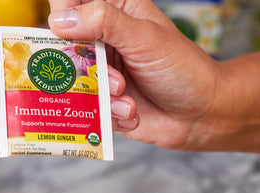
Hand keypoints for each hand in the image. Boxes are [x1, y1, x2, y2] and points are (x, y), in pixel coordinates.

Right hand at [47, 0, 259, 152]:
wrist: (199, 115)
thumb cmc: (181, 68)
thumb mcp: (145, 38)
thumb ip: (104, 23)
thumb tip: (60, 19)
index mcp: (115, 15)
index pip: (73, 5)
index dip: (63, 19)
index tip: (69, 37)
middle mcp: (104, 44)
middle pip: (67, 49)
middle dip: (89, 68)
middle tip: (114, 78)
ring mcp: (102, 75)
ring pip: (76, 83)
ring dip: (102, 94)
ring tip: (127, 97)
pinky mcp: (103, 103)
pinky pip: (89, 108)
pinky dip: (111, 113)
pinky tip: (132, 112)